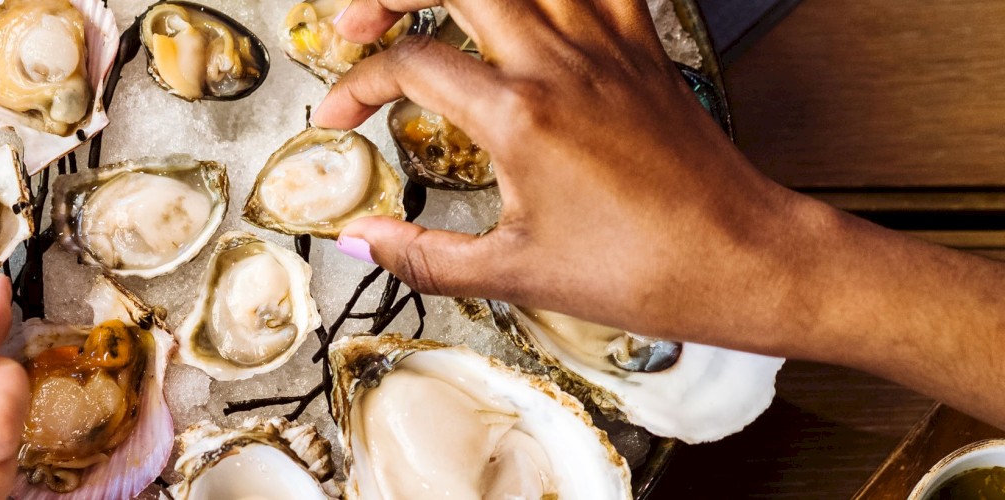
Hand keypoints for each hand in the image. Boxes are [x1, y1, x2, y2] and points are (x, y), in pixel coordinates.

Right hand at [317, 0, 832, 353]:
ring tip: (432, 4)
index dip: (357, 86)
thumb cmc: (646, 269)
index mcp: (521, 116)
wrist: (742, 260)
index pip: (410, 65)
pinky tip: (530, 7)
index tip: (341, 115)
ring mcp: (607, 46)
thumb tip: (363, 243)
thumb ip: (422, 256)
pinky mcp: (642, 47)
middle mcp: (561, 64)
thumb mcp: (514, 273)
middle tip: (361, 24)